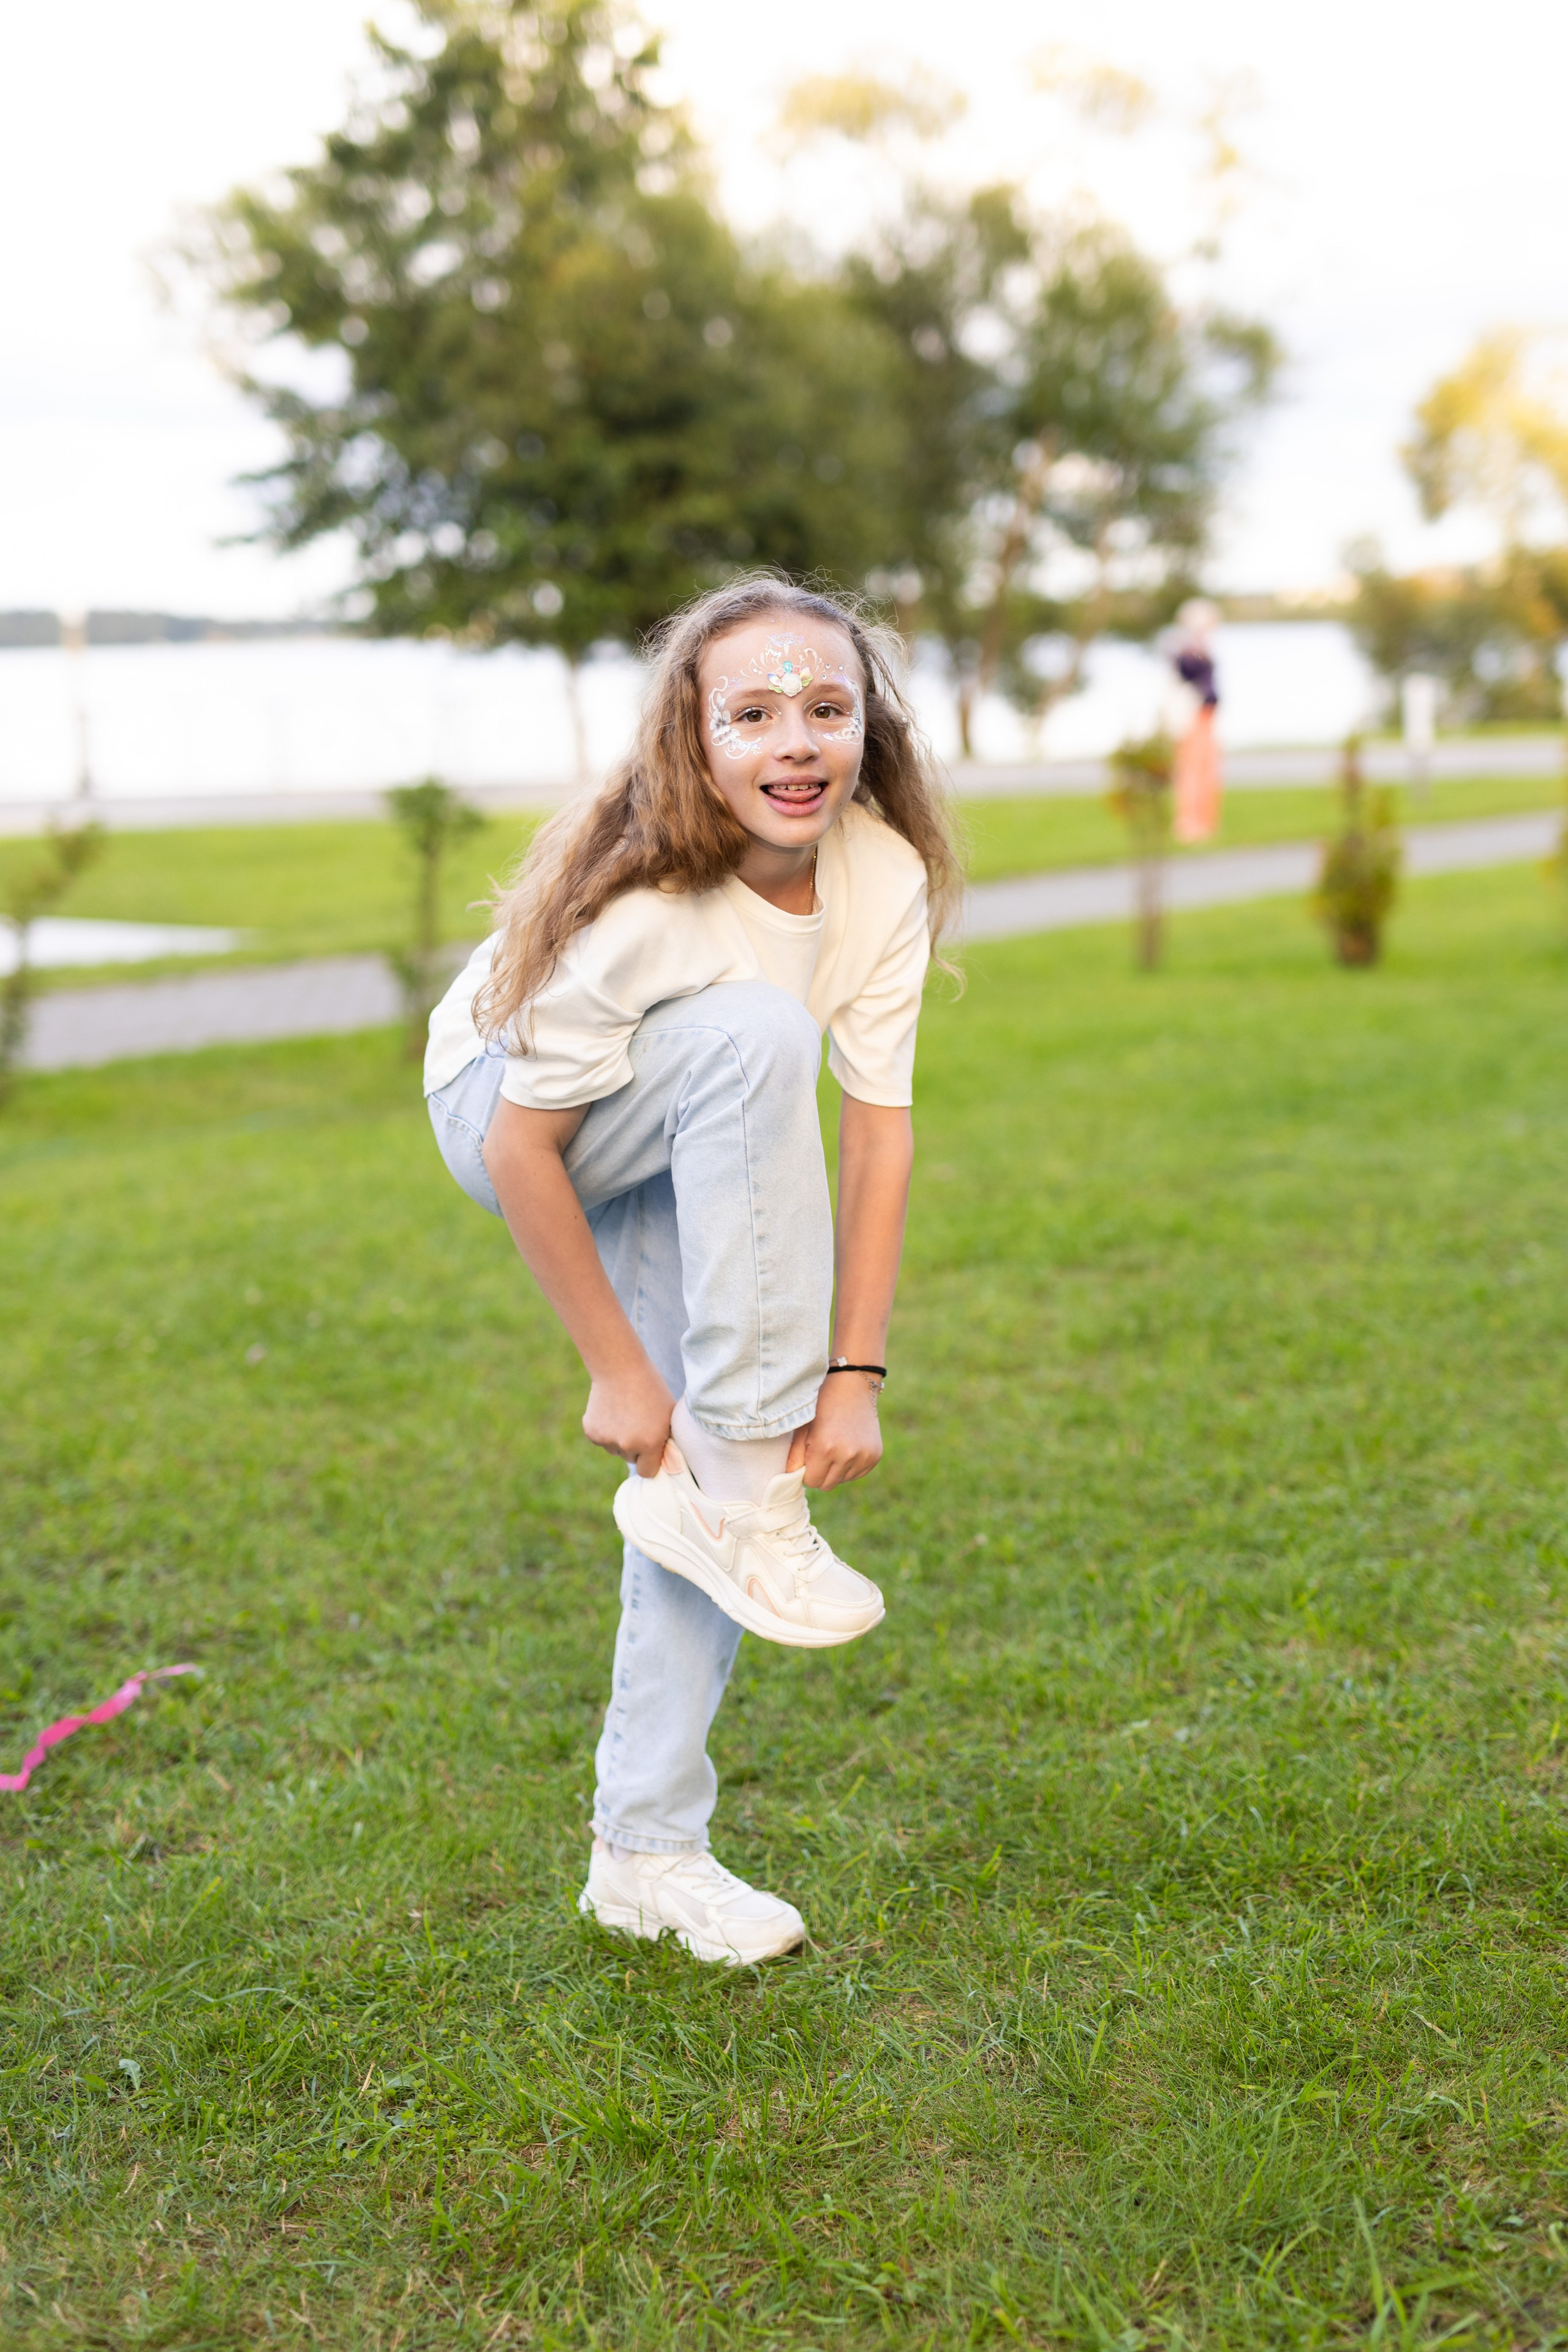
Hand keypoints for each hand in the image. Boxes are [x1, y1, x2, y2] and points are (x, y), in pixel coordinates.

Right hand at [582, 1364, 674, 1478]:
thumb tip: (666, 1463)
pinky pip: (601, 1440)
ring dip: (619, 1438)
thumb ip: (665, 1440)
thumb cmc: (650, 1388)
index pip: (647, 1472)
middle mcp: (628, 1445)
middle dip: (634, 1446)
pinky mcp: (591, 1433)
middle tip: (637, 1421)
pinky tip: (611, 1410)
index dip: (649, 1462)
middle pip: (630, 1458)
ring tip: (624, 1413)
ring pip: (615, 1449)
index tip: (649, 1452)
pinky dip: (604, 1430)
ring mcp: (607, 1440)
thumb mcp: (668, 1415)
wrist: (619, 1367)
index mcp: (651, 1443)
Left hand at [787, 1372, 882, 1490]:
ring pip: (843, 1480)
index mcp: (825, 1448)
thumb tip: (791, 1478)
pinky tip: (848, 1446)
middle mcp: (847, 1455)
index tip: (808, 1456)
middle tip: (821, 1453)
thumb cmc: (822, 1404)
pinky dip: (850, 1466)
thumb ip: (794, 1456)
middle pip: (828, 1485)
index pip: (812, 1481)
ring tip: (836, 1446)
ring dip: (836, 1470)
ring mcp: (864, 1456)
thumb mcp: (802, 1427)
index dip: (807, 1471)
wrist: (852, 1385)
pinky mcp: (875, 1455)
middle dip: (821, 1473)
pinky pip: (858, 1474)